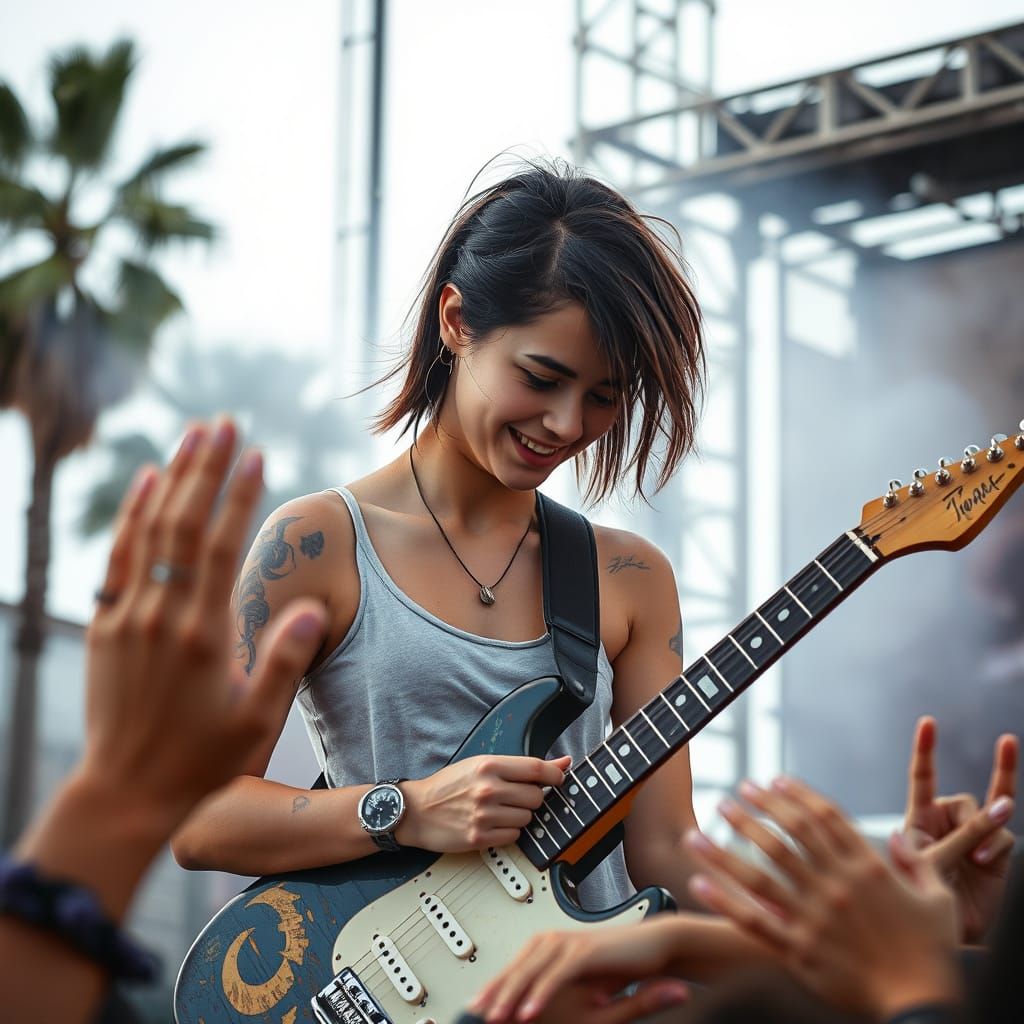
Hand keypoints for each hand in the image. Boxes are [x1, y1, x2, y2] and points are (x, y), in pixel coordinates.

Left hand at [78, 419, 327, 831]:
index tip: (254, 453)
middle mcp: (163, 613)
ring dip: (173, 478)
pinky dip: (131, 514)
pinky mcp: (104, 624)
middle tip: (223, 422)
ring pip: (150, 529)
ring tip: (193, 435)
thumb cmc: (200, 760)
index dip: (239, 495)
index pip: (222, 546)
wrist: (125, 791)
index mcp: (204, 633)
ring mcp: (128, 615)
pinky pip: (117, 556)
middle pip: (185, 522)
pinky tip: (146, 481)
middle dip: (206, 468)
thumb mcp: (256, 721)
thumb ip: (285, 659)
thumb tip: (310, 605)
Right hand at [397, 754, 571, 851]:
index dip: (555, 775)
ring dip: (520, 816)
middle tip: (516, 797)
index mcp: (489, 765)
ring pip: (527, 818)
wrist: (417, 810)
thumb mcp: (481, 764)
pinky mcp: (480, 837)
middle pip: (536, 796)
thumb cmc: (448, 786)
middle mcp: (488, 789)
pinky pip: (514, 837)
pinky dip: (509, 833)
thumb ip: (520, 765)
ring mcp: (484, 815)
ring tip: (500, 811)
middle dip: (532, 798)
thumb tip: (562, 763)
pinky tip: (493, 825)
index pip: (536, 768)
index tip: (558, 779)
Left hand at [467, 917, 688, 1022]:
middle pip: (516, 969)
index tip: (477, 1009)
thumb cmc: (619, 967)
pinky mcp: (584, 951)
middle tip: (476, 1016)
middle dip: (494, 993)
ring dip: (511, 995)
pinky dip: (540, 993)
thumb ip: (557, 988)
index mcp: (550, 946)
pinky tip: (528, 1012)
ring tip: (496, 1018)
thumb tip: (529, 1000)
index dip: (494, 988)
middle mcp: (554, 940)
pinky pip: (556, 975)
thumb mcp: (584, 987)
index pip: (515, 969)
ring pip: (531, 971)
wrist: (654, 949)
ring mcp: (569, 943)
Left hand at [687, 777, 961, 1020]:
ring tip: (699, 831)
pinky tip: (699, 883)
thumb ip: (917, 862)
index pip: (823, 818)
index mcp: (867, 868)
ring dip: (725, 849)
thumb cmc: (933, 954)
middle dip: (755, 811)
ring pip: (760, 873)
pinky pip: (754, 921)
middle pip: (786, 836)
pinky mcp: (799, 950)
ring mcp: (814, 917)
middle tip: (732, 793)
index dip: (794, 795)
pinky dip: (725, 901)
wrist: (923, 1005)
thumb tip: (900, 836)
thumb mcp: (938, 900)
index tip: (772, 780)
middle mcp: (835, 886)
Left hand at [904, 716, 1017, 941]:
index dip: (925, 750)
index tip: (928, 722)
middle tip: (994, 779)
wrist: (945, 934)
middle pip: (965, 800)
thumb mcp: (931, 864)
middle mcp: (945, 824)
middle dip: (975, 810)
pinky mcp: (995, 853)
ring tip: (977, 856)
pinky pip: (1003, 836)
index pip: (922, 778)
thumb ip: (962, 836)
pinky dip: (996, 846)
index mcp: (919, 820)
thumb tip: (999, 808)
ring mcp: (972, 838)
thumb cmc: (923, 899)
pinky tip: (983, 863)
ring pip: (988, 814)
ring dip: (986, 830)